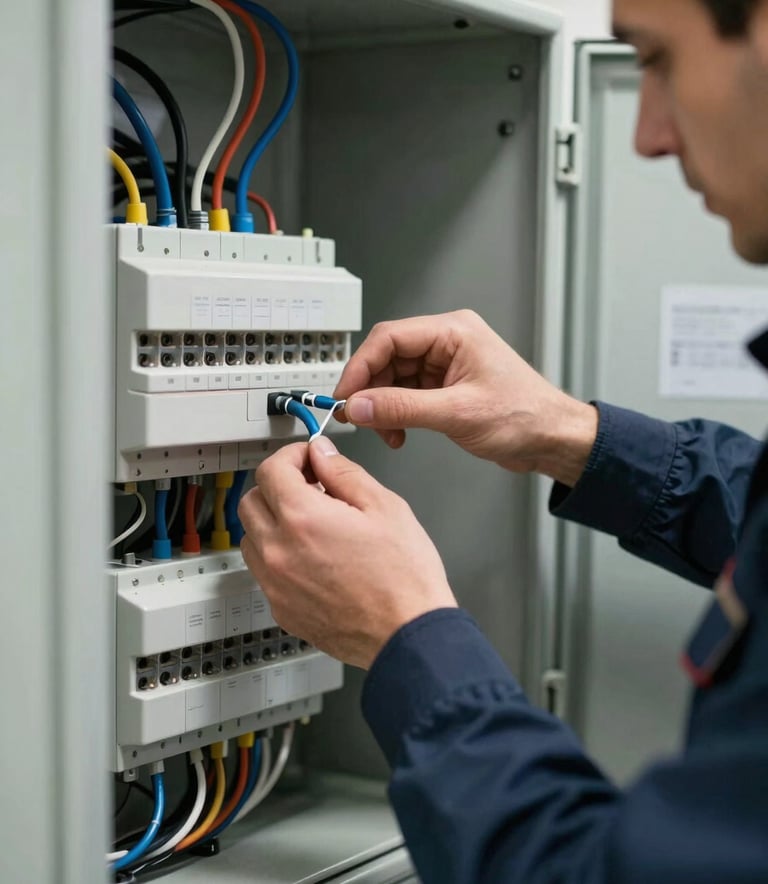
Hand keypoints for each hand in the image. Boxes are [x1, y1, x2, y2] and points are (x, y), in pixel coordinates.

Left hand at [237, 437, 456, 668]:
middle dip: (277, 486)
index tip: (308, 458)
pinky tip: (313, 557)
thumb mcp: (385, 506)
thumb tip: (322, 454)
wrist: (407, 635)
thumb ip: (344, 472)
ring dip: (273, 521)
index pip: (272, 469)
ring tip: (312, 524)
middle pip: (252, 500)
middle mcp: (279, 551)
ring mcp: (276, 584)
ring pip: (251, 537)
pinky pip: (264, 571)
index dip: (292, 456)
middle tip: (310, 487)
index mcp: (303, 518)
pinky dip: (279, 555)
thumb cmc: (404, 578)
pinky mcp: (281, 609)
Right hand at [335, 310, 597, 486]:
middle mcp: (448, 342)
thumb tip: (359, 406)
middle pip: (388, 357)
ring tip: (386, 432)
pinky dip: (397, 414)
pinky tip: (399, 432)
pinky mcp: (446, 385)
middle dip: (370, 390)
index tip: (344, 396)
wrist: (553, 439)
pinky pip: (407, 393)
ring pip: (394, 377)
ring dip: (383, 406)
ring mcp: (447, 364)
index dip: (360, 367)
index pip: (389, 338)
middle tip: (358, 418)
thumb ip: (402, 408)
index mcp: (453, 332)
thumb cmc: (525, 417)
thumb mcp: (456, 413)